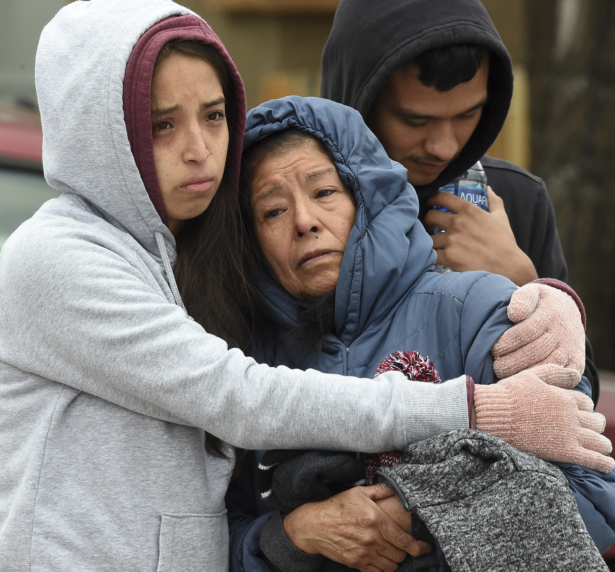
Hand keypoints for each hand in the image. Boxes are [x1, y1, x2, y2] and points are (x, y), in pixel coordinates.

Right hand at [283, 484, 431, 571]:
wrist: (315, 525)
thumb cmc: (337, 506)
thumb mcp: (358, 492)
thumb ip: (380, 491)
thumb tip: (396, 490)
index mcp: (375, 520)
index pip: (404, 540)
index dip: (419, 547)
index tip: (426, 547)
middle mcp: (371, 539)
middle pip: (400, 555)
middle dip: (406, 552)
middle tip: (404, 545)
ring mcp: (364, 553)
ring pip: (391, 566)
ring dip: (396, 561)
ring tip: (394, 552)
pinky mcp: (356, 563)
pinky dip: (384, 569)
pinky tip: (383, 560)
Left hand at [425, 187, 537, 285]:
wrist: (508, 267)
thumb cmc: (505, 242)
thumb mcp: (501, 218)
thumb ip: (494, 201)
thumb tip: (488, 190)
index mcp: (469, 210)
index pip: (442, 197)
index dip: (433, 199)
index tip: (430, 203)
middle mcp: (458, 222)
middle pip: (430, 216)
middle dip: (428, 221)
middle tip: (430, 226)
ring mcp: (452, 240)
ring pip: (428, 237)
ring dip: (429, 241)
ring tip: (434, 244)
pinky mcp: (449, 257)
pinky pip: (432, 255)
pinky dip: (431, 257)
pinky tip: (435, 258)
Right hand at [474, 366, 614, 472]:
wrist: (496, 414)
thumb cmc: (510, 394)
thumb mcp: (532, 375)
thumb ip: (556, 373)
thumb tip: (577, 375)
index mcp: (565, 397)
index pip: (586, 403)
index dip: (585, 408)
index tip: (579, 412)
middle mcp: (572, 415)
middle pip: (596, 422)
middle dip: (595, 425)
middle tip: (591, 429)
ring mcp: (569, 434)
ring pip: (599, 441)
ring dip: (602, 444)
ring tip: (602, 448)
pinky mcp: (564, 451)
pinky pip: (593, 459)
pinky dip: (604, 463)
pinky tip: (607, 465)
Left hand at [492, 283, 584, 378]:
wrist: (568, 312)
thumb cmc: (540, 304)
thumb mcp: (531, 293)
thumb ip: (522, 300)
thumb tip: (514, 315)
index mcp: (551, 314)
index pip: (525, 332)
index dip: (506, 343)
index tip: (493, 349)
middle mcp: (563, 333)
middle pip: (534, 352)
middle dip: (511, 361)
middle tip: (496, 366)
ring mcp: (571, 350)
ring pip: (546, 366)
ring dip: (522, 373)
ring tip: (504, 374)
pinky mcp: (576, 365)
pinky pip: (559, 378)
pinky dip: (540, 380)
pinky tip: (522, 381)